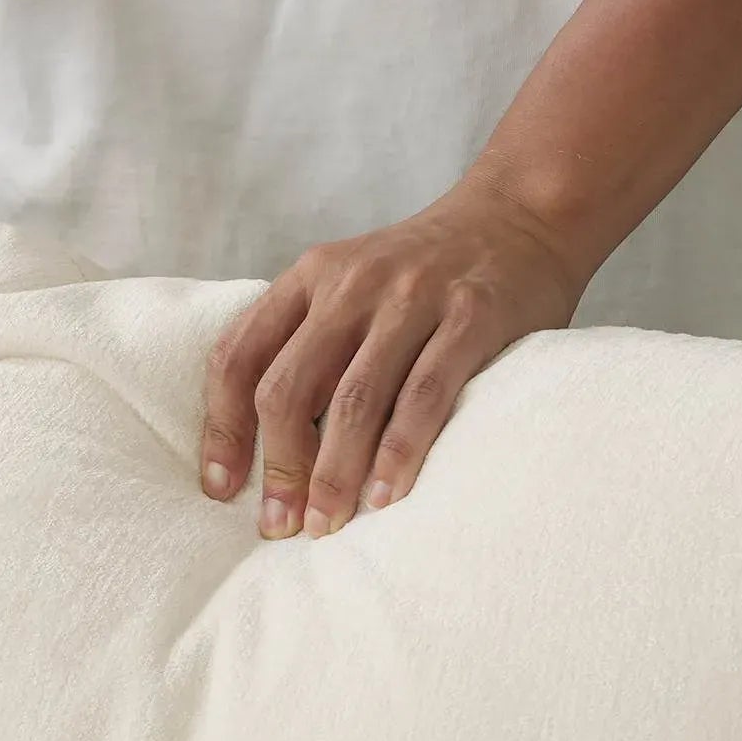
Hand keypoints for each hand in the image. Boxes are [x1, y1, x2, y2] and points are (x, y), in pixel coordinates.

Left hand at [200, 178, 589, 536]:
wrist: (520, 215)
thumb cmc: (424, 273)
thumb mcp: (351, 283)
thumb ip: (309, 341)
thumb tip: (265, 447)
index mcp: (309, 277)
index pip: (238, 356)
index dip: (222, 429)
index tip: (220, 489)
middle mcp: (351, 284)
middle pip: (288, 387)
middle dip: (278, 466)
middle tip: (280, 524)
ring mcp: (411, 299)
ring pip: (353, 400)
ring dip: (334, 473)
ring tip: (326, 524)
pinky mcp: (470, 317)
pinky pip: (424, 394)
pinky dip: (400, 452)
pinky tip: (386, 496)